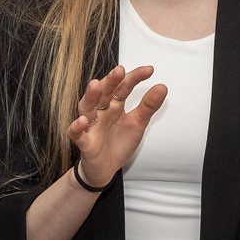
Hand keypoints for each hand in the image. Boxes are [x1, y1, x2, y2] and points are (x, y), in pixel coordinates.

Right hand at [67, 65, 165, 187]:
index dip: (134, 77)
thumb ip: (148, 106)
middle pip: (104, 93)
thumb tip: (162, 87)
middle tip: (119, 70)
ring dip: (90, 96)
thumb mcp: (137, 123)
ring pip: (87, 108)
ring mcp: (91, 126)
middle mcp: (101, 111)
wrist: (105, 169)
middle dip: (110, 81)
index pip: (123, 87)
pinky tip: (82, 121)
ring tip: (96, 85)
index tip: (149, 70)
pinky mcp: (84, 143)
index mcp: (114, 105)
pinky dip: (77, 127)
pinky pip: (77, 134)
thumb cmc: (118, 142)